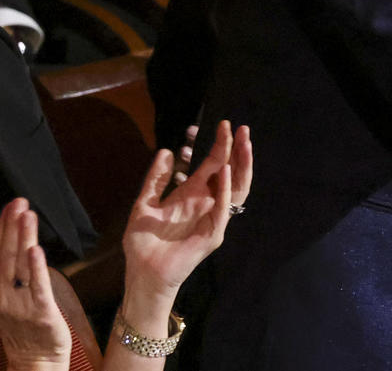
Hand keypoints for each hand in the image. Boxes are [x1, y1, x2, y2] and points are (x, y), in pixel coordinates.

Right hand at [0, 199, 71, 370]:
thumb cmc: (26, 328)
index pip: (0, 255)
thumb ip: (13, 271)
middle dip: (10, 228)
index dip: (3, 230)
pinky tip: (36, 250)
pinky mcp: (40, 313)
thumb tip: (18, 244)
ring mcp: (20, 304)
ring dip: (23, 239)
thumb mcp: (12, 299)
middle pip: (7, 256)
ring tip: (26, 215)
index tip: (9, 205)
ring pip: (21, 267)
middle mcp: (4, 296)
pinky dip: (36, 268)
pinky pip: (38, 287)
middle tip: (17, 202)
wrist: (35, 363)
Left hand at [122, 121, 252, 306]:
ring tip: (244, 144)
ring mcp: (214, 216)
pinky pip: (224, 208)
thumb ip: (155, 179)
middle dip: (238, 150)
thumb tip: (166, 150)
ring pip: (236, 187)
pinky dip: (227, 189)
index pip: (214, 163)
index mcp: (194, 193)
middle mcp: (208, 202)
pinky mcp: (213, 233)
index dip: (221, 144)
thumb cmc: (143, 242)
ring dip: (242, 166)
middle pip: (231, 170)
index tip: (225, 124)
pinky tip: (226, 171)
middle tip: (242, 128)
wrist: (142, 273)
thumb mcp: (145, 204)